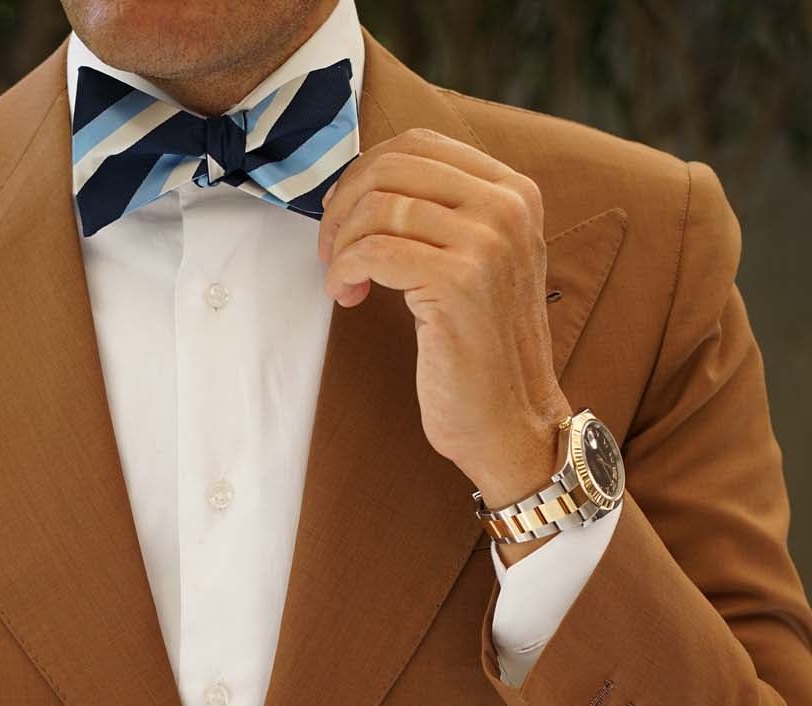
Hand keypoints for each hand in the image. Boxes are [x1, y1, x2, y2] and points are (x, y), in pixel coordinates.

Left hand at [317, 127, 570, 509]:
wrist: (510, 422)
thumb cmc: (480, 352)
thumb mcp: (474, 264)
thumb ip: (441, 216)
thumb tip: (367, 183)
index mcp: (514, 192)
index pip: (419, 144)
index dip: (365, 174)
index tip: (345, 218)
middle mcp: (508, 207)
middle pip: (394, 166)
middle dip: (344, 204)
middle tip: (331, 250)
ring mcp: (488, 242)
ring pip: (379, 206)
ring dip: (342, 243)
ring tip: (342, 280)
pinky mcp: (459, 282)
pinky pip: (375, 251)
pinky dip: (345, 270)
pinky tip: (347, 296)